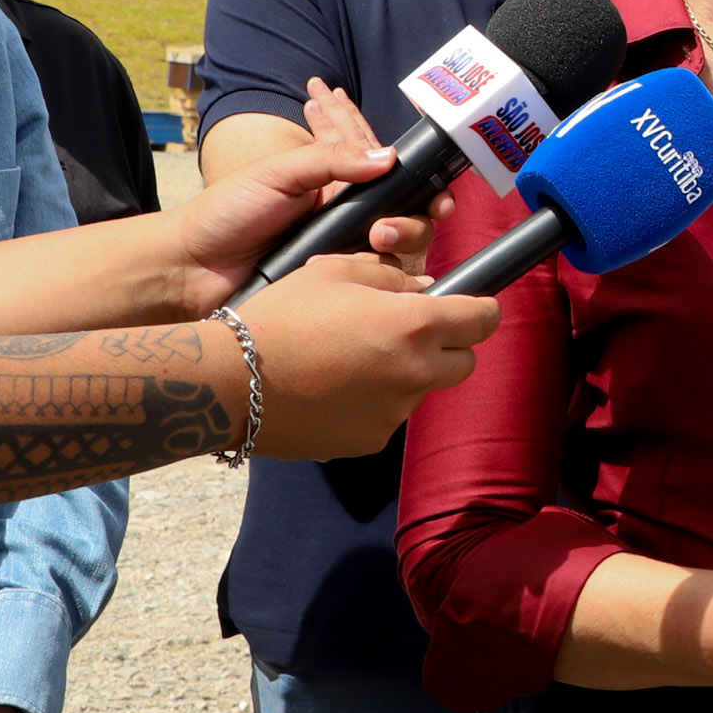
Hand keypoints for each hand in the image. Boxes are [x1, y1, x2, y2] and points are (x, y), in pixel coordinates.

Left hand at [168, 136, 415, 309]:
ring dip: (402, 241)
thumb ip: (331, 159)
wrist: (192, 267)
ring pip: (400, 251)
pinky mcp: (338, 289)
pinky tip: (375, 276)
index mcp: (334, 184)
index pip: (388, 169)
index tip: (435, 185)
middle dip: (414, 216)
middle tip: (385, 224)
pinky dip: (382, 279)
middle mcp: (346, 219)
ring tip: (378, 238)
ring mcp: (344, 256)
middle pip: (409, 214)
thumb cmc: (228, 212)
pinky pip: (377, 285)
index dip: (418, 172)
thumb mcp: (278, 173)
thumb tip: (388, 156)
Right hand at [230, 254, 496, 459]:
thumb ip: (390, 275)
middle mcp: (414, 374)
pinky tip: (334, 387)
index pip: (482, 320)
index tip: (471, 305)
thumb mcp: (334, 271)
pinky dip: (374, 401)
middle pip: (464, 362)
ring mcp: (393, 413)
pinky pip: (388, 415)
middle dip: (447, 344)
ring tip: (353, 358)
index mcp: (413, 326)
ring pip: (422, 388)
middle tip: (408, 331)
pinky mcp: (369, 441)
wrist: (230, 382)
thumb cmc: (280, 317)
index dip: (480, 309)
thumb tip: (423, 288)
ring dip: (405, 372)